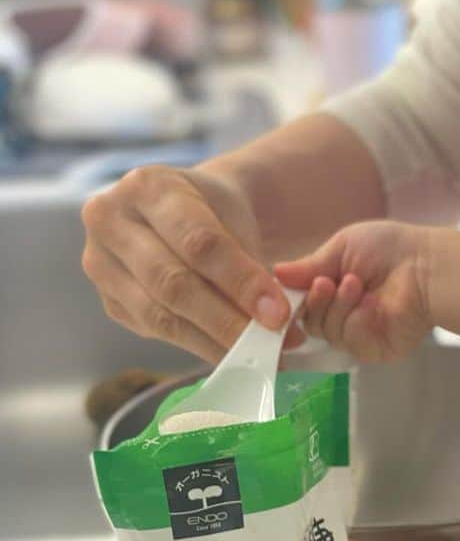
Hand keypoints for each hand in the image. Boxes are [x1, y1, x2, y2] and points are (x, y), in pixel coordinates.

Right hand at [81, 164, 293, 362]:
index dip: (241, 282)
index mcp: (147, 186)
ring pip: (159, 314)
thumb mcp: (236, 219)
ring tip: (256, 354)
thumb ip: (250, 264)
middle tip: (270, 345)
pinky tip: (230, 353)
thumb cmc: (214, 212)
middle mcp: (110, 220)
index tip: (278, 313)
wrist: (183, 212)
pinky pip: (155, 331)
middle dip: (227, 320)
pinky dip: (198, 346)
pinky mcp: (108, 300)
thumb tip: (277, 323)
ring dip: (213, 341)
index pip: (198, 243)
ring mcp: (100, 262)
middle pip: (172, 282)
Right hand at [275, 222, 434, 362]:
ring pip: (326, 332)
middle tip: (326, 283)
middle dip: (315, 301)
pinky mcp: (375, 349)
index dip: (291, 299)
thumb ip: (309, 266)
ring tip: (354, 284)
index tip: (283, 288)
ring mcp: (359, 334)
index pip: (302, 303)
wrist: (425, 266)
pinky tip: (368, 304)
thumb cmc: (389, 249)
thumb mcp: (342, 248)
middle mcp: (344, 314)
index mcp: (334, 289)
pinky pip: (348, 342)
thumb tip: (276, 272)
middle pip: (309, 321)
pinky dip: (354, 321)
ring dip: (337, 307)